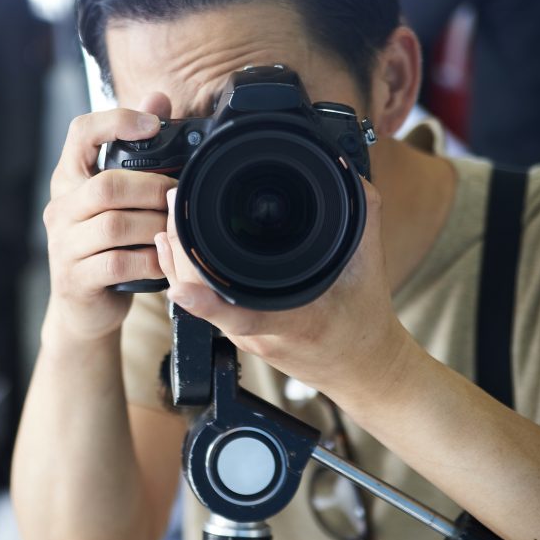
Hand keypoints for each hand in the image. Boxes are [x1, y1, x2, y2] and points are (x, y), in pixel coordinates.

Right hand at [43, 95, 176, 342]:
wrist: (84, 308)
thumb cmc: (107, 246)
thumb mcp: (118, 199)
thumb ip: (137, 151)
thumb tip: (159, 96)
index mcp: (69, 180)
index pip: (80, 134)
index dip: (114, 121)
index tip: (151, 124)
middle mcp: (60, 207)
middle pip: (106, 184)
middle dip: (152, 188)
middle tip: (178, 196)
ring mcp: (64, 244)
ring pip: (114, 224)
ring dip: (155, 226)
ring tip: (175, 230)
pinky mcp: (76, 278)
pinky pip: (117, 262)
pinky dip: (148, 261)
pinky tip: (164, 261)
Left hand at [154, 178, 413, 402]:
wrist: (360, 367)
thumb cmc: (364, 320)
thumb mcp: (369, 263)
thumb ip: (361, 215)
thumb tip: (346, 173)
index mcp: (298, 321)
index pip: (245, 317)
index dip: (209, 304)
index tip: (182, 289)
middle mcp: (263, 334)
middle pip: (206, 301)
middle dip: (181, 254)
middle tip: (174, 203)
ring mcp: (246, 338)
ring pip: (198, 302)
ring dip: (177, 259)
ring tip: (170, 216)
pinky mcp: (238, 334)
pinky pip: (202, 303)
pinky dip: (183, 273)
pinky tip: (170, 247)